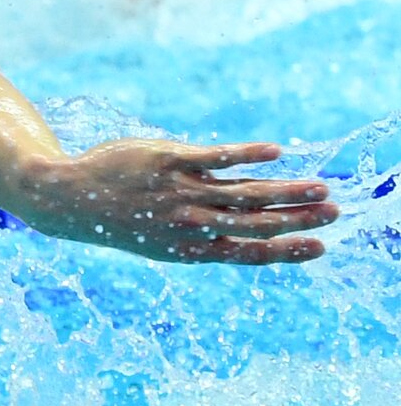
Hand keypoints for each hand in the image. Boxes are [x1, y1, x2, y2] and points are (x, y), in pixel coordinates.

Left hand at [17, 140, 338, 263]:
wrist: (69, 199)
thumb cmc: (119, 216)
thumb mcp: (160, 233)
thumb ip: (202, 223)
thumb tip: (245, 210)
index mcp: (187, 248)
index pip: (246, 252)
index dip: (285, 251)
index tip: (321, 247)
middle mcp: (187, 223)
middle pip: (254, 223)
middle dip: (297, 219)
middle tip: (336, 212)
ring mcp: (179, 192)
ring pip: (243, 194)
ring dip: (285, 191)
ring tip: (320, 187)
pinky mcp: (168, 161)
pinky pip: (214, 157)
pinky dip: (247, 156)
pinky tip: (275, 152)